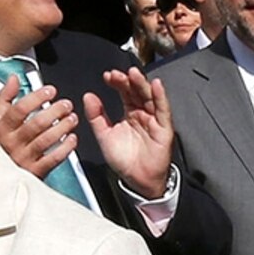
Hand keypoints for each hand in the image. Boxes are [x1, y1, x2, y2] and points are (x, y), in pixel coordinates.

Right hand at [0, 80, 79, 180]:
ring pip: (46, 140)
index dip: (37, 98)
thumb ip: (4, 98)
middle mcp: (10, 143)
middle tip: (66, 104)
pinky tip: (72, 139)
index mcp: (0, 128)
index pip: (19, 109)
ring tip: (72, 119)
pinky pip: (52, 159)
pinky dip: (65, 148)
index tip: (50, 91)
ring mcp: (22, 158)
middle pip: (35, 124)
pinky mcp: (34, 173)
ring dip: (62, 127)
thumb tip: (13, 78)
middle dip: (55, 111)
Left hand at [85, 67, 175, 198]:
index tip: (107, 76)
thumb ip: (96, 116)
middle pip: (137, 91)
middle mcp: (143, 114)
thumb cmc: (125, 160)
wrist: (137, 180)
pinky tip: (156, 85)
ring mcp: (154, 120)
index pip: (124, 92)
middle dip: (127, 81)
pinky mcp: (164, 128)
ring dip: (142, 84)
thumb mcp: (104, 135)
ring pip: (150, 97)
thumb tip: (88, 97)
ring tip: (133, 74)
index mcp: (129, 113)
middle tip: (117, 74)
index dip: (117, 83)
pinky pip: (163, 110)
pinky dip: (161, 97)